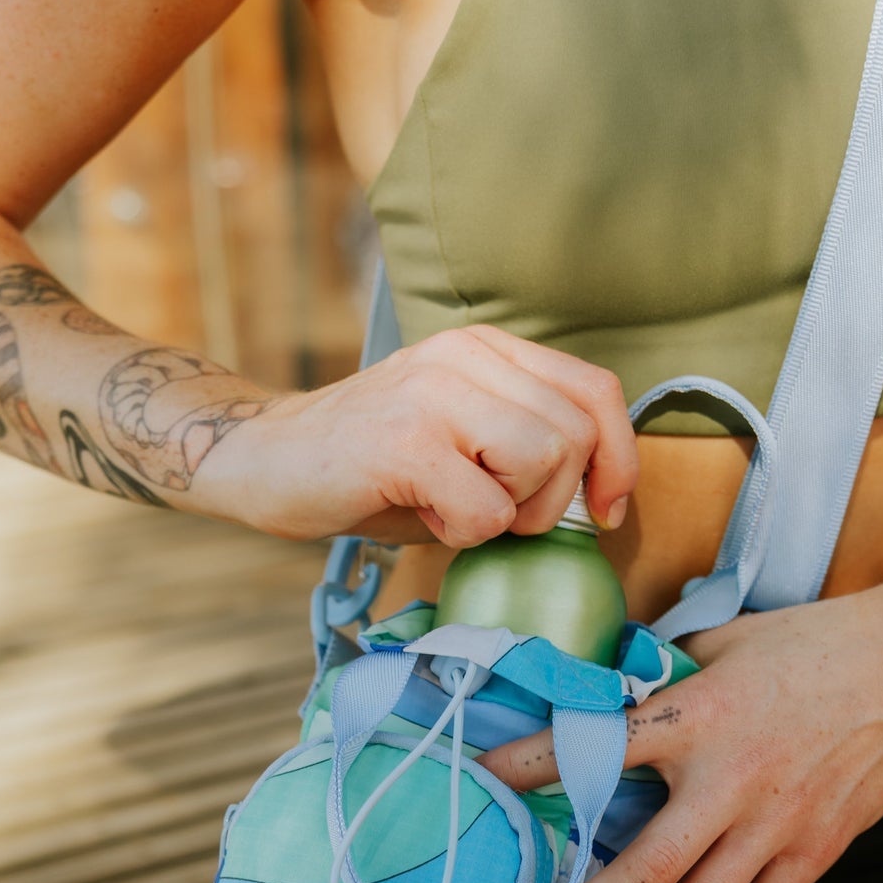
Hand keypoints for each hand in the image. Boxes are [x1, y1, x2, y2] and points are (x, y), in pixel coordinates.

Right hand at [199, 326, 638, 546]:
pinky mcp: (405, 443)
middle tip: (493, 513)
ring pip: (541, 464)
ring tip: (454, 509)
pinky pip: (485, 509)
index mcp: (487, 348)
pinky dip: (465, 534)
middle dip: (551, 502)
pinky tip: (424, 517)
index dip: (619, 460)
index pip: (596, 391)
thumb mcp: (458, 437)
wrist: (264, 460)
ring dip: (510, 515)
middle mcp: (465, 356)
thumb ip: (524, 446)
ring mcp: (434, 395)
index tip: (605, 511)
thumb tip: (600, 502)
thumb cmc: (370, 466)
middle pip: (575, 437)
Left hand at [480, 588, 882, 882]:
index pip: (601, 746)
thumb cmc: (816, 641)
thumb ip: (665, 674)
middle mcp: (735, 779)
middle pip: (646, 868)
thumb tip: (605, 689)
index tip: (483, 782)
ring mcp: (780, 825)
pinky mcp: (816, 852)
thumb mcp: (727, 638)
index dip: (536, 765)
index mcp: (702, 714)